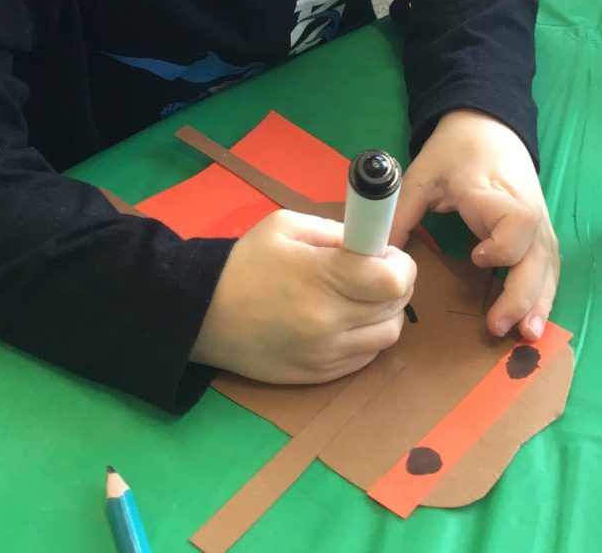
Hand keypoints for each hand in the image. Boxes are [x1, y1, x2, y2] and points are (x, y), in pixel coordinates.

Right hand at [190, 210, 414, 382]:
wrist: (200, 312)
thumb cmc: (246, 261)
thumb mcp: (287, 225)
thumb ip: (336, 232)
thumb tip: (371, 244)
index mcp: (324, 277)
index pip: (394, 279)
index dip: (401, 263)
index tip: (385, 253)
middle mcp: (330, 322)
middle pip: (396, 308)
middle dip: (395, 284)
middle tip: (374, 271)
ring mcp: (325, 354)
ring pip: (386, 337)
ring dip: (385, 314)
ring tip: (362, 298)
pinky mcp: (317, 377)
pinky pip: (364, 359)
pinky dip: (366, 338)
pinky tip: (346, 321)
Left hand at [389, 109, 558, 342]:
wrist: (486, 125)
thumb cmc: (453, 152)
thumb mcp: (421, 176)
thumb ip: (400, 215)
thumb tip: (375, 260)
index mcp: (495, 194)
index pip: (517, 222)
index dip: (503, 246)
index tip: (478, 258)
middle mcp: (527, 210)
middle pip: (537, 255)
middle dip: (522, 294)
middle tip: (498, 326)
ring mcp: (539, 222)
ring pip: (548, 266)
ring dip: (539, 302)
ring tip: (525, 335)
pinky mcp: (540, 233)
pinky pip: (548, 267)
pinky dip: (543, 294)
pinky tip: (532, 321)